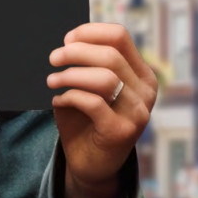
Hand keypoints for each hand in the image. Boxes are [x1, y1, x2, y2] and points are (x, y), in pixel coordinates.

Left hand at [47, 22, 156, 186]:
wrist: (92, 165)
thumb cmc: (87, 120)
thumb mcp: (90, 88)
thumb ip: (87, 65)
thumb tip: (65, 41)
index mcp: (141, 74)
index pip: (120, 36)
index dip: (89, 33)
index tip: (66, 39)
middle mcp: (145, 92)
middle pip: (110, 55)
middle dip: (75, 52)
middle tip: (53, 59)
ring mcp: (137, 113)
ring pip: (104, 78)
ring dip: (71, 75)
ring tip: (51, 81)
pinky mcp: (122, 132)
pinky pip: (94, 103)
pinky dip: (70, 97)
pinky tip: (58, 101)